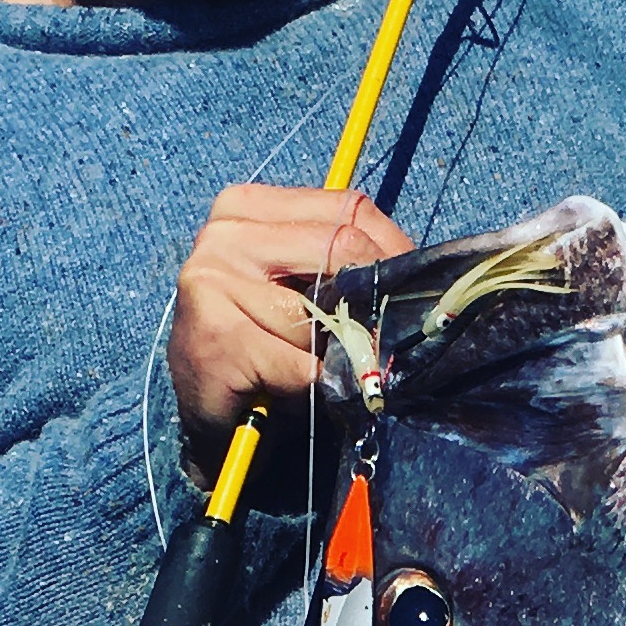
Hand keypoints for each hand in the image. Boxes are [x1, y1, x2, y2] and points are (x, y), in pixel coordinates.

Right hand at [171, 184, 410, 474]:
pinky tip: (301, 394)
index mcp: (247, 206)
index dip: (393, 253)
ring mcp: (212, 280)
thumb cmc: (266, 348)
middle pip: (339, 249)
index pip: (347, 209)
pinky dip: (317, 385)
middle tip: (383, 340)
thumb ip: (344, 262)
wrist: (213, 419)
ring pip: (321, 312)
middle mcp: (224, 233)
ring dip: (338, 352)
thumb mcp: (305, 289)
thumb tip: (413, 268)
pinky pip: (301, 364)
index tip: (412, 292)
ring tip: (325, 370)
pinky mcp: (216, 336)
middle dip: (373, 301)